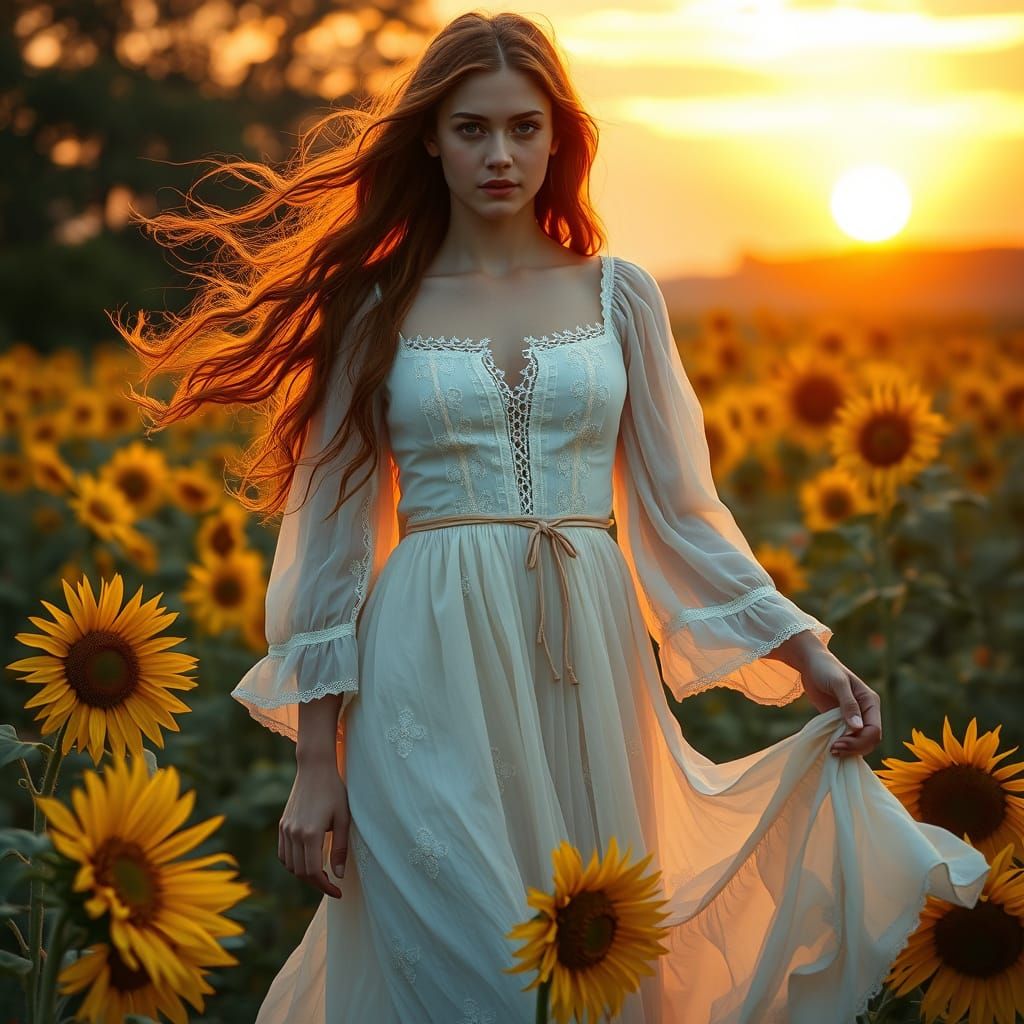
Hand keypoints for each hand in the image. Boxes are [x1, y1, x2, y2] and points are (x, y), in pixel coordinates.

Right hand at [279, 757, 349, 897]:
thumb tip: (339, 875)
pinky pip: (283, 853)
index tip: (337, 891)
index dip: (325, 886)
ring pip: (289, 865)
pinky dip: (293, 863)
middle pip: (300, 872)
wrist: (315, 768)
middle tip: (332, 884)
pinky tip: (307, 861)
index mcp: (310, 833)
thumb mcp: (344, 819)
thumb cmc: (334, 791)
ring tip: (320, 874)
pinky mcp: (282, 825)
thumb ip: (340, 848)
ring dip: (303, 874)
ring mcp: (285, 829)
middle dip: (316, 883)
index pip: (312, 872)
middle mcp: (294, 833)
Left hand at [798, 647, 882, 758]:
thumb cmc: (825, 668)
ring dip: (848, 750)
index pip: (874, 730)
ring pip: (859, 742)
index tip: (839, 743)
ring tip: (831, 750)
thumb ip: (848, 704)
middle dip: (854, 748)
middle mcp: (866, 712)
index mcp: (870, 702)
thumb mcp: (837, 683)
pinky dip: (842, 746)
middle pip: (869, 740)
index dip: (859, 741)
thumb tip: (857, 727)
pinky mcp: (841, 721)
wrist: (810, 663)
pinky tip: (830, 748)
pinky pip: (847, 739)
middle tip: (833, 750)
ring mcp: (854, 718)